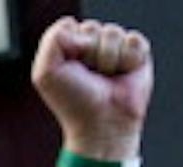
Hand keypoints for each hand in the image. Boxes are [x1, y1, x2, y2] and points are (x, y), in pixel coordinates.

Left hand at [30, 17, 152, 158]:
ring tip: (106, 78)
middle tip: (90, 76)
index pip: (70, 26)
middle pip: (92, 27)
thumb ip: (52, 39)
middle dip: (90, 54)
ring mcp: (115, 48)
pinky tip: (122, 75)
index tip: (71, 70)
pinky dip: (128, 59)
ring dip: (108, 60)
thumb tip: (80, 28)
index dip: (71, 47)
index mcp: (69, 47)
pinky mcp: (137, 54)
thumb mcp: (45, 72)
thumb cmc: (74, 102)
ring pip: (113, 33)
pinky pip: (134, 41)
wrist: (102, 124)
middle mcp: (92, 45)